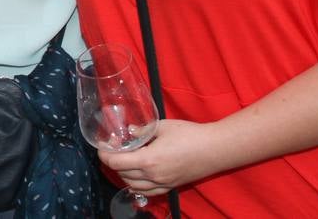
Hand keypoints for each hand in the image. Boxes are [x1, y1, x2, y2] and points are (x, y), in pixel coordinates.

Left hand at [98, 119, 223, 197]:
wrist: (215, 149)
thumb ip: (142, 131)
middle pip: (122, 174)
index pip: (116, 162)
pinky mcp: (171, 186)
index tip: (102, 145)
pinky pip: (147, 191)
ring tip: (124, 159)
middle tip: (114, 147)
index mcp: (149, 160)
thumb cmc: (190, 135)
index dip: (104, 154)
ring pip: (133, 185)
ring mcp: (162, 183)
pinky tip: (137, 173)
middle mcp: (154, 176)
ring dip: (123, 173)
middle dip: (113, 161)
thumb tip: (128, 131)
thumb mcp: (162, 127)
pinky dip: (137, 184)